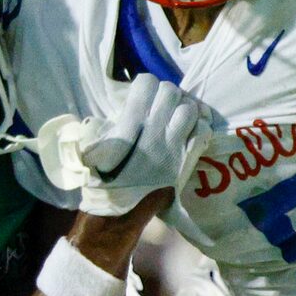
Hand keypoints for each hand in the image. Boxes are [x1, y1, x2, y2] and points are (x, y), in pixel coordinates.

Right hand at [75, 73, 217, 215]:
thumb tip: (122, 109)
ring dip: (184, 109)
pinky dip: (199, 128)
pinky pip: (202, 132)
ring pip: (189, 109)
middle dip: (167, 95)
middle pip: (171, 92)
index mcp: (131, 123)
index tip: (143, 97)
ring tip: (176, 117)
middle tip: (161, 107)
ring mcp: (172, 145)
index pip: (147, 83)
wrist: (119, 212)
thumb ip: (106, 125)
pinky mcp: (184, 160)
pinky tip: (190, 132)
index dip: (146, 86)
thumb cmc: (102, 179)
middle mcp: (154, 131)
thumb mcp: (93, 148)